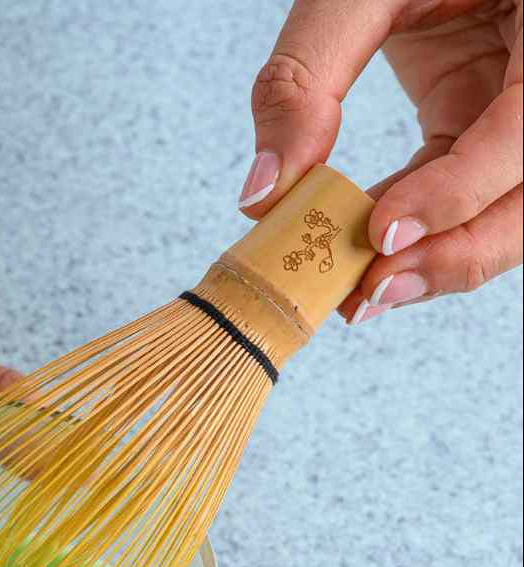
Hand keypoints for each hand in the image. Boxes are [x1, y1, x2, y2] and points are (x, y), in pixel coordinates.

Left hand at [239, 0, 521, 322]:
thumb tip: (262, 194)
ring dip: (437, 261)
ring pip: (507, 214)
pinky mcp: (489, 131)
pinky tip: (365, 262)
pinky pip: (466, 198)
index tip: (382, 233)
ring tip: (360, 296)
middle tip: (370, 293)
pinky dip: (417, 235)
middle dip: (456, 255)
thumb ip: (305, 75)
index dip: (460, 191)